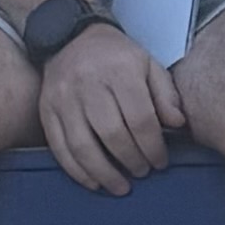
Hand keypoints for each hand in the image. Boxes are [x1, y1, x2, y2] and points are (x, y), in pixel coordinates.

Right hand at [36, 17, 186, 194]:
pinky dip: (76, 171)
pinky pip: (59, 148)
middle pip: (112, 135)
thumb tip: (178, 124)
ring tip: (120, 186)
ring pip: (83, 146)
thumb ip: (166, 94)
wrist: (72, 37)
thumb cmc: (117, 57)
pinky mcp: (47, 110)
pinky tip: (93, 182)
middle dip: (131, 161)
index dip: (153, 146)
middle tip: (142, 172)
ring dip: (104, 173)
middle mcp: (88, 84)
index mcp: (119, 71)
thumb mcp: (148, 65)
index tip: (160, 161)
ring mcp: (63, 99)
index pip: (140, 118)